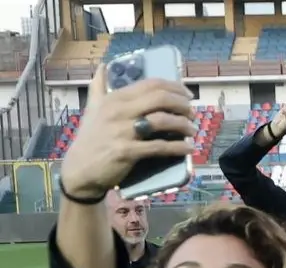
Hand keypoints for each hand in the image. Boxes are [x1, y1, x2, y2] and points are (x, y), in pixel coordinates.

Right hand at [60, 65, 196, 197]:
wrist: (79, 169)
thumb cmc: (91, 137)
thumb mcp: (92, 108)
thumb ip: (98, 87)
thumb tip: (102, 65)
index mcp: (114, 98)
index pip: (151, 84)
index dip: (175, 87)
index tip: (188, 95)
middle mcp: (118, 111)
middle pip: (160, 99)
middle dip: (182, 105)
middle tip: (193, 113)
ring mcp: (122, 131)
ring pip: (162, 121)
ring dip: (184, 125)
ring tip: (192, 130)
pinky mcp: (126, 151)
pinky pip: (159, 147)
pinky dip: (178, 147)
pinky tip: (188, 148)